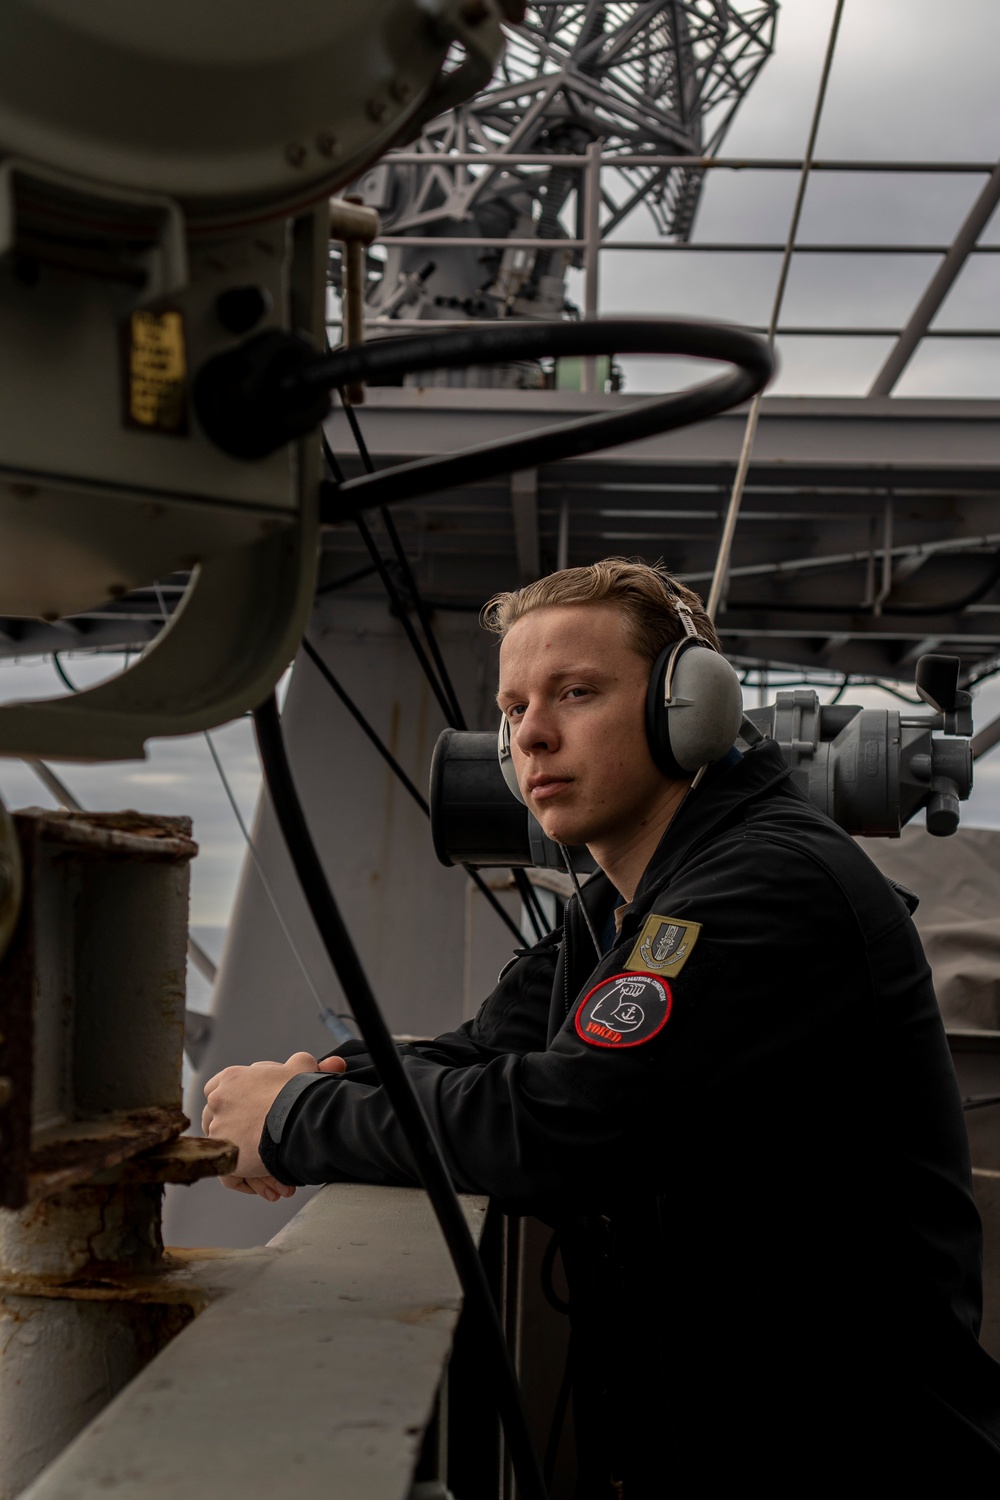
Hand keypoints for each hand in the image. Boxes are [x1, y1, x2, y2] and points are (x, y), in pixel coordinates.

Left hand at [203, 1051, 345, 1200]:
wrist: (300, 1116)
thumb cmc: (300, 1090)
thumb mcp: (303, 1068)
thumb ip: (303, 1064)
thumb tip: (328, 1063)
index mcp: (232, 1078)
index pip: (216, 1089)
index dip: (230, 1101)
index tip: (245, 1111)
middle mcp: (218, 1102)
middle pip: (213, 1120)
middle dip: (232, 1133)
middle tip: (256, 1144)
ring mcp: (219, 1130)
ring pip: (225, 1150)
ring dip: (246, 1161)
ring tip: (271, 1173)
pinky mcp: (226, 1156)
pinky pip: (231, 1175)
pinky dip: (248, 1183)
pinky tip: (269, 1188)